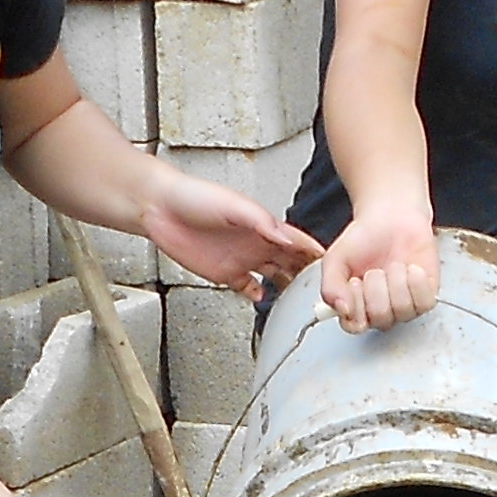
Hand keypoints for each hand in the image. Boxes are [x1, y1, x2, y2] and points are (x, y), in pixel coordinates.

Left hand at [138, 176, 317, 300]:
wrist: (160, 208)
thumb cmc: (194, 197)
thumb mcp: (234, 206)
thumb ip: (263, 223)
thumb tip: (289, 240)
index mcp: (263, 226)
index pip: (298, 242)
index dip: (316, 253)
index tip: (336, 264)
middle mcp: (257, 243)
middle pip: (291, 261)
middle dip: (308, 273)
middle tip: (328, 288)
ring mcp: (242, 258)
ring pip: (274, 275)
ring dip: (288, 286)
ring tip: (302, 299)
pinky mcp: (224, 272)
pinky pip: (247, 287)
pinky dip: (258, 294)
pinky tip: (263, 299)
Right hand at [317, 196, 440, 330]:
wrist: (392, 217)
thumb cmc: (364, 239)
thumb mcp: (336, 259)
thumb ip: (330, 286)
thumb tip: (341, 309)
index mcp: (355, 308)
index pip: (354, 326)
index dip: (356, 304)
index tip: (354, 281)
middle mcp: (380, 312)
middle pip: (380, 318)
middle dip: (377, 287)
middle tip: (374, 270)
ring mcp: (404, 307)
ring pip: (402, 310)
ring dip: (396, 281)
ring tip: (393, 265)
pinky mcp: (426, 298)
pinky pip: (424, 303)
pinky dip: (417, 282)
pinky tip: (411, 268)